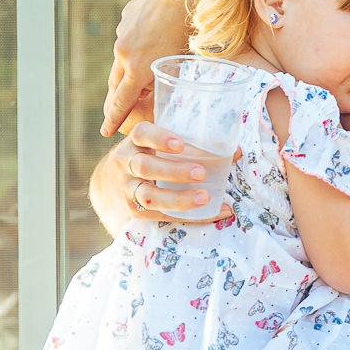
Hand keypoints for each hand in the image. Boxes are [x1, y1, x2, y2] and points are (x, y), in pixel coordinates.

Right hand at [101, 0, 195, 135]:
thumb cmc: (192, 28)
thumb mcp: (183, 62)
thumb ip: (168, 77)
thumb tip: (162, 88)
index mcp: (138, 68)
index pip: (121, 101)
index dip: (113, 118)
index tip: (105, 132)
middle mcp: (124, 53)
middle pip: (117, 82)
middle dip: (116, 98)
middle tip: (114, 112)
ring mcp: (123, 33)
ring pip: (123, 57)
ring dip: (129, 67)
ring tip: (137, 74)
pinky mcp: (126, 16)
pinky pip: (129, 35)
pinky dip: (137, 41)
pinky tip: (151, 36)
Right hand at [112, 123, 235, 222]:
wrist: (114, 182)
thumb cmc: (151, 155)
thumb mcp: (161, 143)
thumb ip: (192, 142)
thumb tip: (234, 151)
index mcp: (135, 142)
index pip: (141, 134)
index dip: (159, 138)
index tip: (180, 144)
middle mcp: (126, 164)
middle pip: (145, 167)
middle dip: (174, 171)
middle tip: (201, 173)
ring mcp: (127, 188)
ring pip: (148, 196)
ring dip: (178, 198)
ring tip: (204, 197)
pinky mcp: (134, 210)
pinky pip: (160, 215)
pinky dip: (188, 216)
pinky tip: (214, 212)